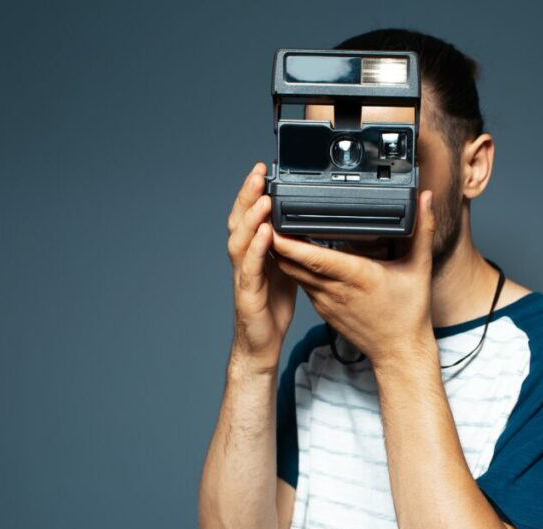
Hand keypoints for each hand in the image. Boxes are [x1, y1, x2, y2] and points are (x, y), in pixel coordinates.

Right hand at [226, 162, 296, 373]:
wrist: (261, 345)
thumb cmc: (272, 308)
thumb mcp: (285, 269)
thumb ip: (288, 247)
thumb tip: (302, 225)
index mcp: (253, 253)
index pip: (248, 216)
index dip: (252, 193)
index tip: (262, 170)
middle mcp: (243, 261)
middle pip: (239, 221)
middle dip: (247, 195)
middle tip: (258, 173)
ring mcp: (242, 277)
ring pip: (240, 241)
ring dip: (251, 217)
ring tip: (263, 197)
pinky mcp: (247, 295)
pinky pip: (251, 268)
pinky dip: (257, 248)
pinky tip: (266, 234)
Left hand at [270, 190, 436, 369]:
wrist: (398, 352)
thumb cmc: (409, 313)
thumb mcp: (419, 268)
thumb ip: (422, 229)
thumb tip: (425, 199)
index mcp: (358, 277)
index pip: (316, 259)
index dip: (292, 243)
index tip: (275, 225)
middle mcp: (336, 290)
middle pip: (295, 263)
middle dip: (277, 240)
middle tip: (264, 214)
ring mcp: (325, 301)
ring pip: (294, 273)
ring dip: (281, 252)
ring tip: (272, 227)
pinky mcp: (322, 308)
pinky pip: (301, 283)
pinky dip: (292, 266)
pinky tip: (289, 251)